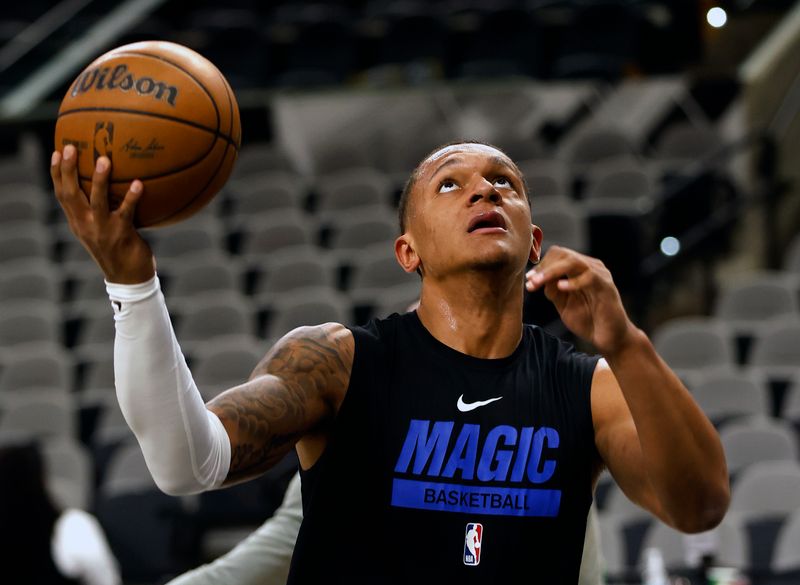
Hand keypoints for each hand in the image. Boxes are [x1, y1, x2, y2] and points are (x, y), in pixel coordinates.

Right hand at [51, 144, 154, 283]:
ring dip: (99, 180)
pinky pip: (126, 212)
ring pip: (97, 201)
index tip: (57, 152)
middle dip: (67, 170)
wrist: (129, 278)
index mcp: (78, 222)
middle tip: (71, 148)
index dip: (57, 173)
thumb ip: (100, 210)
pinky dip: (132, 197)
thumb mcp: (102, 230)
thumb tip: (111, 184)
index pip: (61, 194)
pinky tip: (139, 183)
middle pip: (70, 194)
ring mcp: (102, 230)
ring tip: (104, 160)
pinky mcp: (121, 235)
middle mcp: (85, 225)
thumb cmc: (119, 249)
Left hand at [525, 246, 637, 355]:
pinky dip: (573, 281)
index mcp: (580, 269)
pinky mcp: (607, 286)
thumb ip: (552, 290)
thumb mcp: (563, 304)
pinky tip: (561, 287)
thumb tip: (538, 279)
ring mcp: (600, 275)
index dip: (541, 265)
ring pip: (574, 262)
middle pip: (564, 254)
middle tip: (531, 282)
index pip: (558, 255)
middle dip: (544, 267)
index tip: (528, 280)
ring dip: (552, 271)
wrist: (609, 338)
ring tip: (539, 283)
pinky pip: (589, 276)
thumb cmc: (588, 320)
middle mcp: (590, 267)